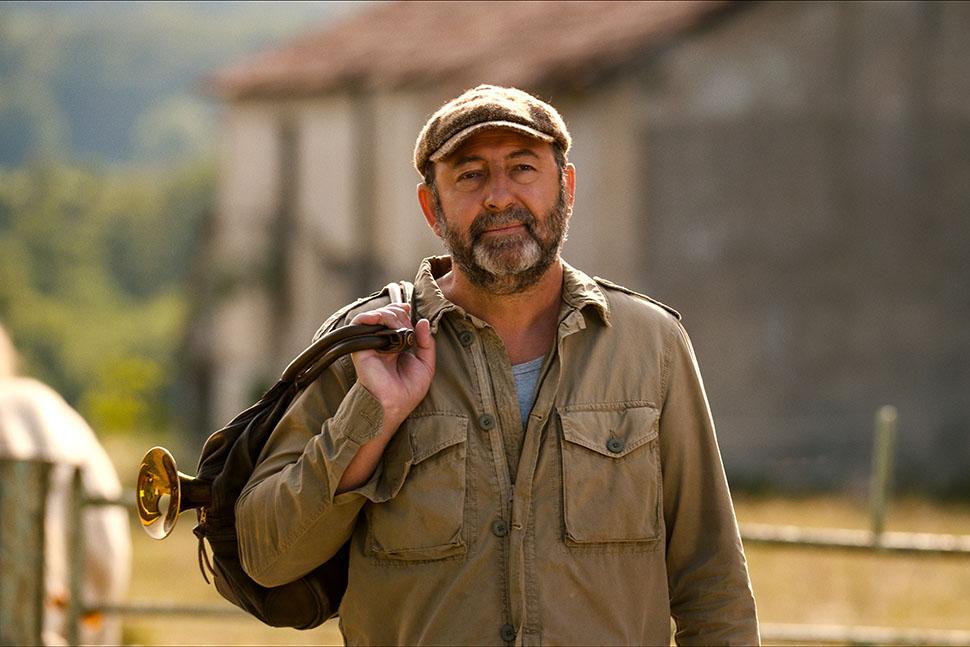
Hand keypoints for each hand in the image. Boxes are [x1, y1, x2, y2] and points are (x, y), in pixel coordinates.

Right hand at [349, 303, 434, 434]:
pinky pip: (359, 325)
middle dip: (398, 312)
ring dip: (387, 314)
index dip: (402, 311)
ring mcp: (371, 345)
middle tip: (406, 320)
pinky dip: (369, 316)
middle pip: (386, 315)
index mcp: (395, 347)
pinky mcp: (361, 347)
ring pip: (375, 316)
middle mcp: (382, 344)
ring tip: (397, 322)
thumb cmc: (408, 391)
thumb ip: (427, 342)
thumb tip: (423, 321)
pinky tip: (381, 319)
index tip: (409, 310)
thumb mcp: (426, 364)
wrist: (394, 405)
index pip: (396, 321)